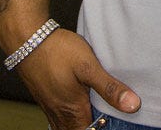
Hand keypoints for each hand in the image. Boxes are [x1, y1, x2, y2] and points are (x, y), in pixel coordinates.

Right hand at [14, 27, 140, 129]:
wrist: (27, 39)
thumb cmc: (58, 51)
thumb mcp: (88, 66)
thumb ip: (109, 87)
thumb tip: (133, 105)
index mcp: (73, 110)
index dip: (103, 127)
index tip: (116, 120)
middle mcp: (59, 113)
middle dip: (93, 127)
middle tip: (106, 116)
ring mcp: (49, 107)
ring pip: (66, 128)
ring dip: (80, 125)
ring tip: (94, 114)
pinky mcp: (43, 98)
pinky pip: (57, 119)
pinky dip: (69, 119)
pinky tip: (76, 108)